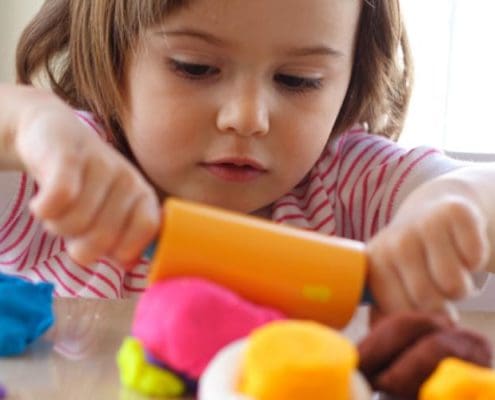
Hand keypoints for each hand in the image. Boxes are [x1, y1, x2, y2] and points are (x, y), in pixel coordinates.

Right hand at [14, 88, 159, 267]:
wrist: (53, 135)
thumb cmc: (87, 185)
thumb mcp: (111, 212)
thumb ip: (122, 240)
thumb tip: (128, 264)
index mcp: (144, 196)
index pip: (145, 231)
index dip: (120, 249)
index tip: (104, 247)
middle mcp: (129, 179)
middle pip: (103, 239)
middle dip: (78, 244)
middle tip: (73, 226)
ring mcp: (101, 165)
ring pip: (75, 224)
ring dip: (57, 226)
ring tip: (59, 210)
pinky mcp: (68, 157)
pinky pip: (58, 201)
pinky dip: (44, 210)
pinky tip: (42, 203)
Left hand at [367, 187, 489, 317]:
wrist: (432, 212)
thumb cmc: (411, 260)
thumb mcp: (391, 281)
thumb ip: (384, 311)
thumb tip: (383, 337)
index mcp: (375, 264)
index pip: (400, 313)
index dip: (420, 320)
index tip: (423, 311)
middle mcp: (394, 242)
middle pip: (429, 301)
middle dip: (443, 305)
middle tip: (438, 289)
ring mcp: (422, 224)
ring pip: (454, 285)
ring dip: (462, 287)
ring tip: (449, 271)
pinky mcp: (454, 212)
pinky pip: (475, 256)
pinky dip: (475, 259)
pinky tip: (461, 250)